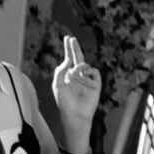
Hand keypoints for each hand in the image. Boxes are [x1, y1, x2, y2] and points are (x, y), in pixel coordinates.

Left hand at [51, 35, 101, 149]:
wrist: (75, 114)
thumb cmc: (64, 102)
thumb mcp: (58, 84)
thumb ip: (60, 71)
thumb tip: (68, 60)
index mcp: (68, 75)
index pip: (69, 59)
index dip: (68, 49)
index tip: (68, 38)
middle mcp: (78, 75)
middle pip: (77, 57)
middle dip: (74, 48)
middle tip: (72, 38)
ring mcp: (87, 78)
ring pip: (85, 65)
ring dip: (78, 68)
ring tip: (74, 75)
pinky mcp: (96, 83)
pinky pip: (94, 71)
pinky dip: (88, 71)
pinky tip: (83, 75)